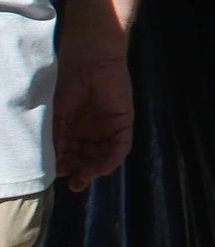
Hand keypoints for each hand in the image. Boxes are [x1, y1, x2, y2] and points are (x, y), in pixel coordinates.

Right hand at [53, 54, 131, 188]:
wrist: (88, 62)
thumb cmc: (68, 86)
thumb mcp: (58, 117)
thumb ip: (59, 140)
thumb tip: (58, 167)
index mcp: (74, 130)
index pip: (72, 155)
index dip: (67, 166)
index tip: (60, 174)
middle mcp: (92, 131)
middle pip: (89, 159)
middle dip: (83, 172)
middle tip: (76, 184)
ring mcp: (108, 127)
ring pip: (105, 155)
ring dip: (97, 169)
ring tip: (87, 177)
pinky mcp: (124, 122)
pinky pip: (121, 145)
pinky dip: (113, 158)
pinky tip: (105, 168)